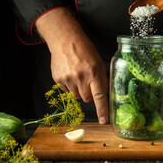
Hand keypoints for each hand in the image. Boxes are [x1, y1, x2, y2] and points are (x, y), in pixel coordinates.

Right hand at [36, 8, 108, 123]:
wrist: (65, 41)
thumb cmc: (85, 50)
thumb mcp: (99, 62)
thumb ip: (101, 79)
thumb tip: (103, 95)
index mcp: (94, 72)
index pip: (99, 95)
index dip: (102, 109)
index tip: (104, 121)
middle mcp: (81, 77)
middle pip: (87, 99)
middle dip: (90, 94)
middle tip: (88, 82)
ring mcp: (68, 79)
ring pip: (77, 96)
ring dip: (79, 90)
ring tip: (78, 75)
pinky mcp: (58, 79)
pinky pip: (67, 91)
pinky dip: (70, 86)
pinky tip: (70, 74)